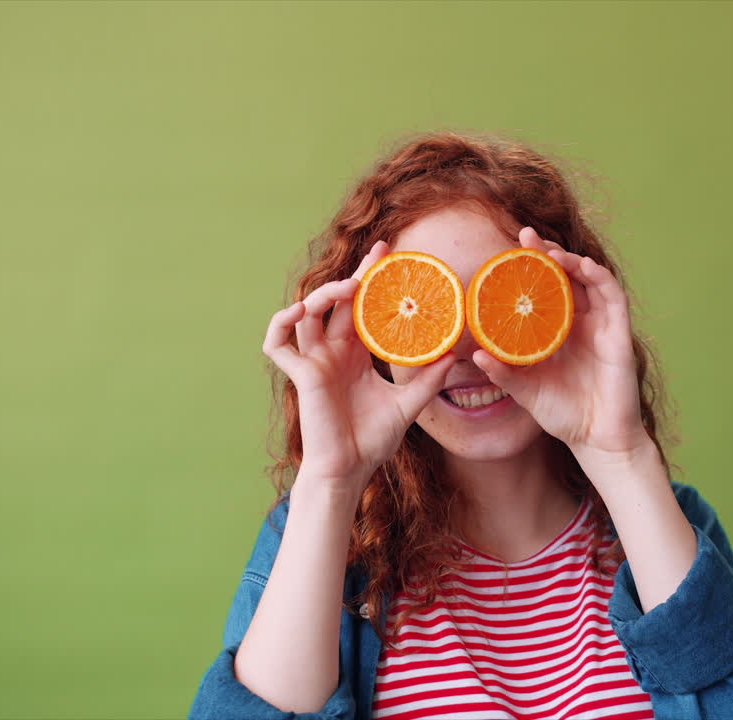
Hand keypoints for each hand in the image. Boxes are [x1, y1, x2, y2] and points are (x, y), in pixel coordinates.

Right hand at [262, 241, 455, 494]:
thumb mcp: (408, 404)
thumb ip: (428, 380)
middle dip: (355, 275)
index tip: (389, 257)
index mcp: (354, 355)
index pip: (360, 308)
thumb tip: (454, 355)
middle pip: (337, 303)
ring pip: (306, 314)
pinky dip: (281, 323)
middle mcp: (332, 353)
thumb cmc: (373, 440)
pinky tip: (300, 311)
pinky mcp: (300, 376)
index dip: (371, 281)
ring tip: (348, 287)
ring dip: (323, 294)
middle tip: (377, 254)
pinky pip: (278, 344)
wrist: (350, 470)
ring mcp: (314, 362)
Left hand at [471, 227, 651, 463]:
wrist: (597, 440)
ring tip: (549, 251)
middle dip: (547, 254)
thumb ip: (504, 373)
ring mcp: (601, 326)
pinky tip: (583, 266)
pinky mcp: (619, 334)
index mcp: (556, 332)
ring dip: (571, 260)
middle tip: (524, 237)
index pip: (543, 290)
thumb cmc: (563, 415)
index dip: (529, 268)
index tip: (506, 250)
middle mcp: (579, 323)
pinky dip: (600, 277)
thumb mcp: (526, 391)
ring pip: (589, 280)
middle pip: (565, 277)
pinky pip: (613, 297)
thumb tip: (474, 355)